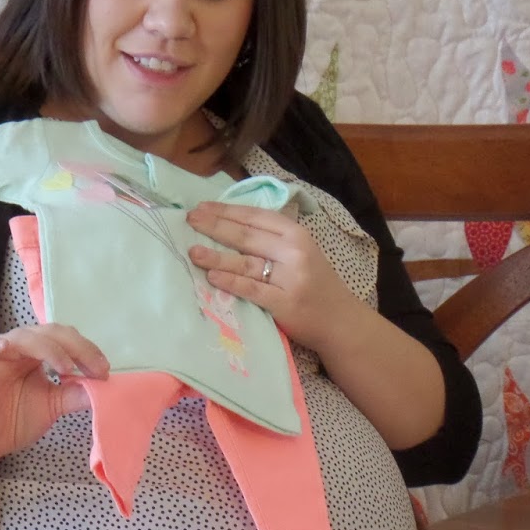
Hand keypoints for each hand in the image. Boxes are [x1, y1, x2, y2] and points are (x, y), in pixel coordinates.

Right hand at [0, 323, 108, 462]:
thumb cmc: (16, 420)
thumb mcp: (53, 406)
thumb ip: (74, 395)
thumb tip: (102, 385)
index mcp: (36, 354)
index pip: (63, 339)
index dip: (86, 350)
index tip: (103, 371)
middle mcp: (18, 350)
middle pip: (47, 332)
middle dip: (75, 346)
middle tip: (94, 368)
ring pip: (21, 337)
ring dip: (47, 348)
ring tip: (65, 367)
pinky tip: (4, 347)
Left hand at [184, 201, 364, 355]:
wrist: (340, 321)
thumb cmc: (315, 285)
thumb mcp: (302, 252)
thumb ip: (274, 239)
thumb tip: (230, 225)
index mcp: (296, 234)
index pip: (255, 216)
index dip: (226, 211)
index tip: (201, 208)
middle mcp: (294, 252)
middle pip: (246, 236)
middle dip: (214, 227)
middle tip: (189, 221)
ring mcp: (290, 278)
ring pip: (246, 263)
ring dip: (216, 256)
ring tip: (193, 251)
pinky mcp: (284, 303)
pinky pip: (252, 290)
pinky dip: (231, 282)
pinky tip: (212, 277)